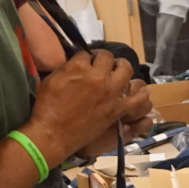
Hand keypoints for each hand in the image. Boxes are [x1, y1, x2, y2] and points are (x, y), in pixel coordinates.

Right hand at [22, 48, 149, 164]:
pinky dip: (141, 94)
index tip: (86, 62)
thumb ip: (67, 68)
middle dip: (104, 58)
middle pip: (107, 57)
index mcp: (79, 67)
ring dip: (123, 68)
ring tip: (120, 71)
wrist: (54, 133)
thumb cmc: (47, 107)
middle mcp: (98, 76)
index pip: (87, 53)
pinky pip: (137, 98)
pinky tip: (141, 91)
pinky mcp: (117, 109)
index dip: (87, 57)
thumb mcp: (52, 80)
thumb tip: (76, 63)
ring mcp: (110, 92)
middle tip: (102, 65)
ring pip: (126, 70)